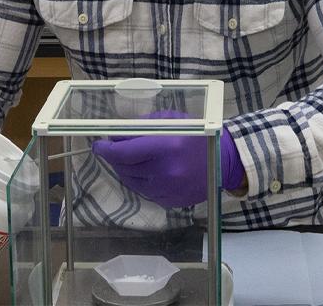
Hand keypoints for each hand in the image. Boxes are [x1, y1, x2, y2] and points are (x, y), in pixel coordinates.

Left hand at [91, 111, 244, 207]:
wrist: (224, 160)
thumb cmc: (197, 134)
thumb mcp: (171, 120)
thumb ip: (143, 126)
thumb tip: (117, 135)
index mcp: (166, 146)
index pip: (124, 153)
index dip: (106, 150)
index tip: (98, 145)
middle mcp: (165, 171)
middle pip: (124, 167)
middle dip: (115, 157)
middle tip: (113, 147)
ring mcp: (168, 189)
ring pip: (131, 181)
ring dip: (125, 169)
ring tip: (129, 158)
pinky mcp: (170, 202)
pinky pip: (144, 191)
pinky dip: (139, 180)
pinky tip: (146, 170)